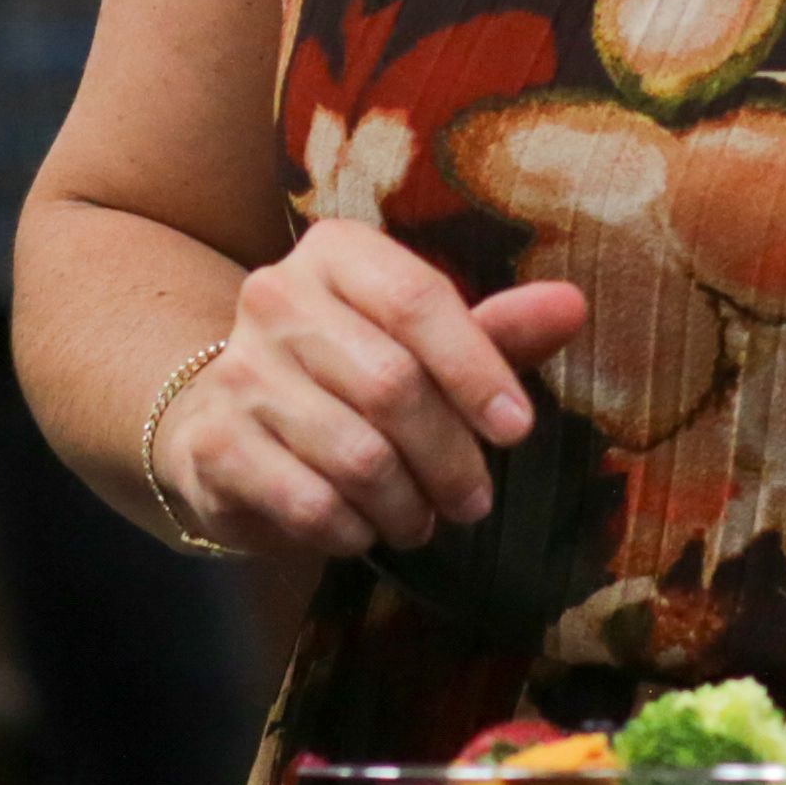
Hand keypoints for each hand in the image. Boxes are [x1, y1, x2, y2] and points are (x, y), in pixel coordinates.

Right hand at [153, 220, 586, 562]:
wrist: (227, 421)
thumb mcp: (424, 345)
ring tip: (421, 521)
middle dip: (450, 458)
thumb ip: (495, 331)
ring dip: (406, 506)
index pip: (419, 300)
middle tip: (474, 500)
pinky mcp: (213, 442)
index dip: (478, 371)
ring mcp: (237, 369)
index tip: (517, 430)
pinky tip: (362, 530)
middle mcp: (276, 296)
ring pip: (357, 456)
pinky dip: (353, 531)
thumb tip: (572, 306)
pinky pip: (310, 503)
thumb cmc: (350, 375)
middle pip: (393, 385)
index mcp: (337, 252)